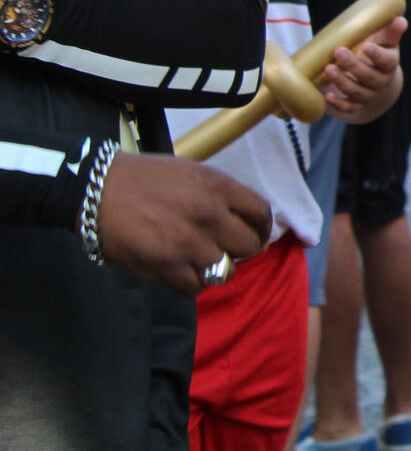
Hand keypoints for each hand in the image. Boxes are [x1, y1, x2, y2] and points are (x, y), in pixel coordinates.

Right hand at [96, 151, 271, 295]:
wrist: (97, 190)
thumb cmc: (146, 179)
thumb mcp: (194, 173)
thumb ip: (223, 195)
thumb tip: (247, 221)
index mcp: (219, 186)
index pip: (260, 213)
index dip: (263, 228)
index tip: (257, 234)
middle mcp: (209, 215)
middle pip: (249, 245)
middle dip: (243, 250)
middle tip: (229, 249)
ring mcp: (188, 243)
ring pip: (226, 270)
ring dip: (217, 268)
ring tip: (202, 260)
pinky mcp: (165, 266)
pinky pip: (196, 287)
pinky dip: (193, 283)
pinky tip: (183, 270)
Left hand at [321, 15, 405, 122]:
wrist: (377, 78)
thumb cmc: (379, 52)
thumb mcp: (386, 42)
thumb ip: (391, 31)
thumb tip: (400, 19)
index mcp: (389, 64)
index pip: (386, 61)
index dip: (376, 55)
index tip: (365, 46)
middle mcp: (381, 82)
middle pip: (368, 76)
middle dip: (353, 65)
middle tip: (338, 51)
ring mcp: (369, 94)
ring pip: (356, 92)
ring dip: (342, 81)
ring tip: (328, 69)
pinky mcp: (357, 105)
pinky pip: (349, 107)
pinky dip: (338, 104)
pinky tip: (327, 96)